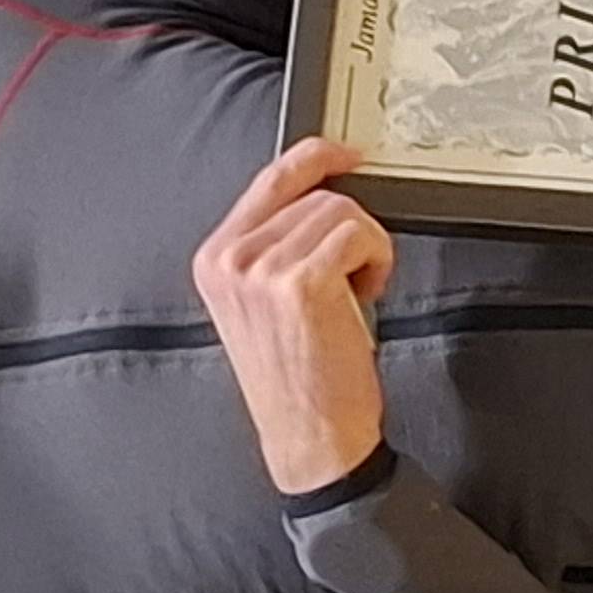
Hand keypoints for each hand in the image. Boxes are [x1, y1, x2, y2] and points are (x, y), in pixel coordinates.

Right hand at [191, 139, 394, 493]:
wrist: (310, 437)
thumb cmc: (297, 377)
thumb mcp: (266, 303)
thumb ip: (276, 246)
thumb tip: (323, 197)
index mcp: (214, 258)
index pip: (270, 178)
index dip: (316, 157)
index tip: (347, 155)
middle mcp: (231, 259)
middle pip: (316, 194)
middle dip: (352, 229)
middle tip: (355, 276)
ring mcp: (261, 268)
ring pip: (341, 211)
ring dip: (367, 247)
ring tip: (356, 292)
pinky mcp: (300, 282)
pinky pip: (358, 235)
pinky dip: (377, 259)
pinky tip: (365, 295)